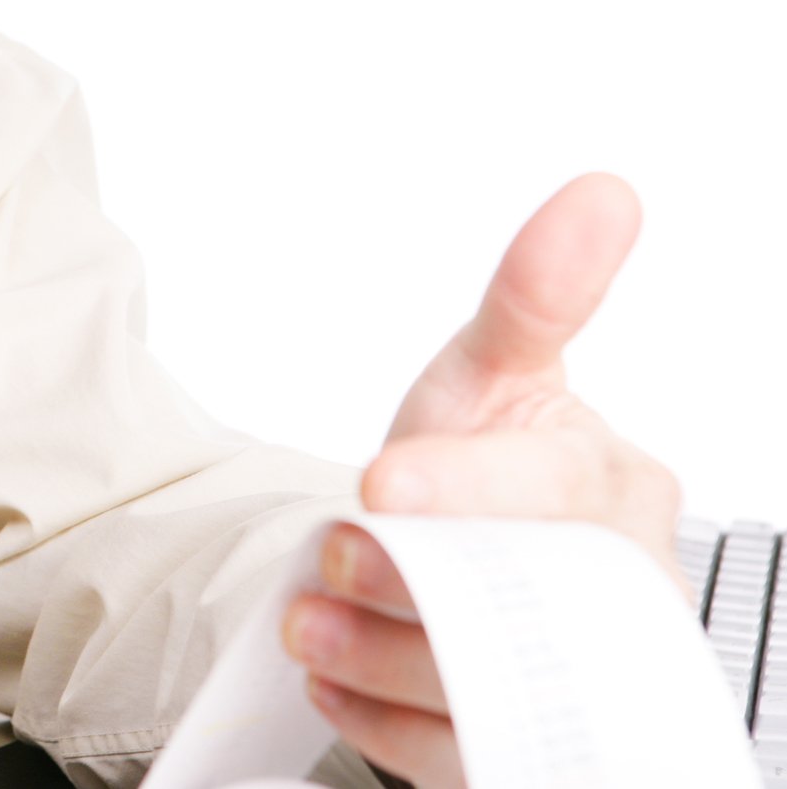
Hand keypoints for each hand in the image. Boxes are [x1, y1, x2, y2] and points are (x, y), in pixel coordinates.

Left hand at [281, 173, 681, 787]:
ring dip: (378, 655)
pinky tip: (331, 678)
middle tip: (325, 560)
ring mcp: (575, 679)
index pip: (555, 491)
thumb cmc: (487, 460)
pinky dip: (381, 721)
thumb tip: (603, 191)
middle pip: (522, 605)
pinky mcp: (526, 746)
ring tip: (307, 624)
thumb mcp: (494, 368)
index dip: (467, 486)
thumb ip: (536, 293)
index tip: (380, 480)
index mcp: (616, 488)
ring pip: (486, 689)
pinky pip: (459, 757)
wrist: (465, 554)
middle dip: (408, 584)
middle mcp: (613, 591)